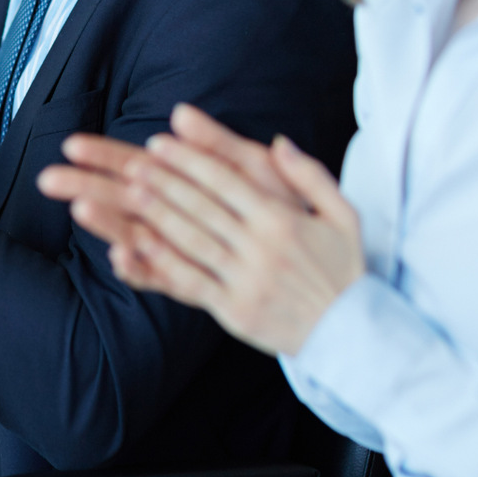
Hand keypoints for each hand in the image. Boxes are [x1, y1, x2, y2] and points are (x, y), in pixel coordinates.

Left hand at [40, 105, 364, 355]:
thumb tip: (278, 141)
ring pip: (190, 241)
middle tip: (125, 161)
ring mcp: (244, 280)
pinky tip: (132, 249)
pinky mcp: (233, 311)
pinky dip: (159, 266)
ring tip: (122, 193)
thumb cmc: (344, 269)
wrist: (355, 336)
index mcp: (282, 220)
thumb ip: (308, 175)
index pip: (228, 181)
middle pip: (201, 206)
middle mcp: (260, 248)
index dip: (190, 160)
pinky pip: (190, 284)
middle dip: (160, 180)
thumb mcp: (342, 215)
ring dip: (152, 215)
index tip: (159, 142)